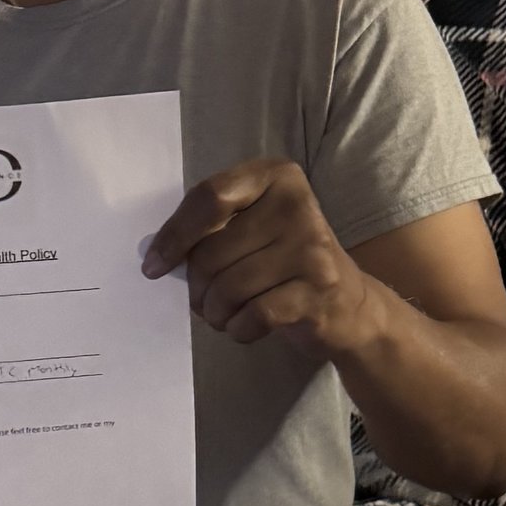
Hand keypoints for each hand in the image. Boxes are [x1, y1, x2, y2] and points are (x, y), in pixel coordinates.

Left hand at [141, 159, 380, 356]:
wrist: (351, 304)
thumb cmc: (286, 261)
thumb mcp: (254, 227)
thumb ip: (213, 228)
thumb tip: (157, 255)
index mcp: (276, 176)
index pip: (209, 198)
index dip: (174, 236)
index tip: (153, 266)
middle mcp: (296, 204)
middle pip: (211, 252)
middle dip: (197, 288)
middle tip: (204, 301)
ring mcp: (310, 247)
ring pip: (228, 288)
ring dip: (215, 313)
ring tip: (223, 314)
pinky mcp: (317, 290)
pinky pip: (251, 315)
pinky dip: (238, 329)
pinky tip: (245, 326)